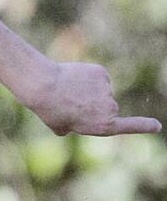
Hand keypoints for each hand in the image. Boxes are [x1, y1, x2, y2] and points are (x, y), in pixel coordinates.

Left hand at [25, 61, 161, 137]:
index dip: (143, 126)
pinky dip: (87, 78)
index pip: (129, 126)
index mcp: (103, 126)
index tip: (157, 126)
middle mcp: (110, 108)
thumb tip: (72, 125)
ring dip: (87, 91)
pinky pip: (97, 77)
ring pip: (100, 91)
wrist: (45, 86)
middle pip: (106, 107)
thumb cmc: (50, 110)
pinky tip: (73, 79)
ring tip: (68, 91)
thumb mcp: (61, 127)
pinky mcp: (102, 73)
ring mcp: (107, 89)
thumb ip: (74, 127)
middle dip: (92, 106)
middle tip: (70, 104)